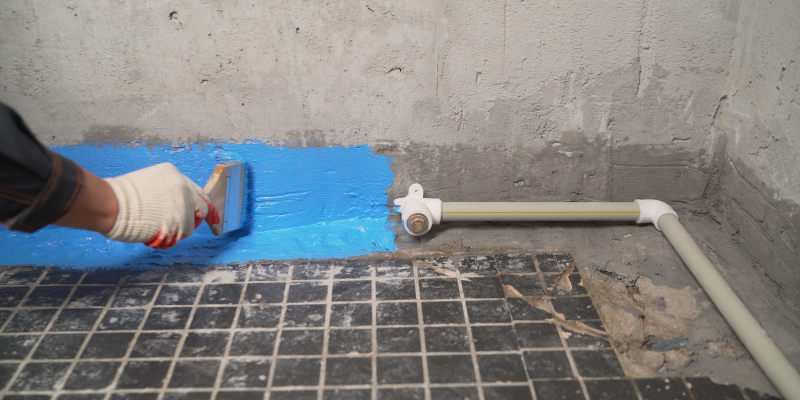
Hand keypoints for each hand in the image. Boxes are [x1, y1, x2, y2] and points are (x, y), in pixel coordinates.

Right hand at [103, 163, 219, 248]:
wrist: (111, 204)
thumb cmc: (121, 197)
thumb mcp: (149, 183)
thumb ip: (166, 192)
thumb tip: (175, 205)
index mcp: (173, 174)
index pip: (196, 191)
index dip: (201, 205)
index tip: (212, 216)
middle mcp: (182, 187)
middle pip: (200, 208)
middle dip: (192, 220)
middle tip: (180, 227)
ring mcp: (182, 204)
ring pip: (190, 224)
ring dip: (177, 230)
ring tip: (157, 228)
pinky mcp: (179, 220)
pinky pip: (182, 234)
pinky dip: (172, 238)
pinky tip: (156, 234)